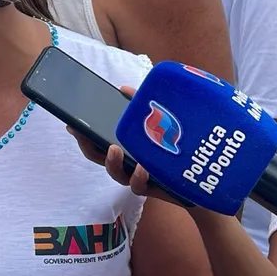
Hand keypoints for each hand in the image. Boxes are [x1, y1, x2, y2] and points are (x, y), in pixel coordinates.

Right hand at [67, 85, 181, 204]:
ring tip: (114, 149)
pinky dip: (138, 176)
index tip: (71, 123)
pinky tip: (143, 167)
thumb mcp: (160, 120)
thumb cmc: (178, 146)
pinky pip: (139, 186)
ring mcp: (139, 175)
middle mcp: (128, 162)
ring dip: (111, 162)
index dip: (82, 133)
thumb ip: (141, 106)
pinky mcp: (153, 186)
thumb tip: (124, 88)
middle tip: (82, 133)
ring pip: (116, 173)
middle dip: (87, 145)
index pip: (97, 140)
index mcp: (126, 145)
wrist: (205, 178)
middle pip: (99, 157)